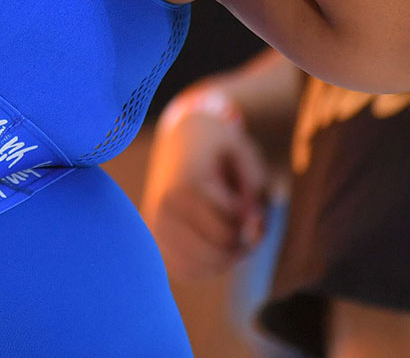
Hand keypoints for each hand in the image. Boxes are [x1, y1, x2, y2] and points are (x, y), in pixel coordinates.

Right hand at [140, 86, 271, 280]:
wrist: (180, 138)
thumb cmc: (219, 146)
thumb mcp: (245, 153)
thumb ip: (256, 192)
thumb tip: (253, 232)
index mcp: (185, 185)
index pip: (229, 232)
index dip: (251, 224)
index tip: (253, 203)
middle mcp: (164, 206)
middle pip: (216, 253)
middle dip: (241, 244)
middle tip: (247, 222)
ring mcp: (155, 224)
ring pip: (200, 268)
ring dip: (225, 258)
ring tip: (233, 233)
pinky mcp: (152, 236)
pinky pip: (184, 271)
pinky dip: (205, 267)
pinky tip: (215, 247)